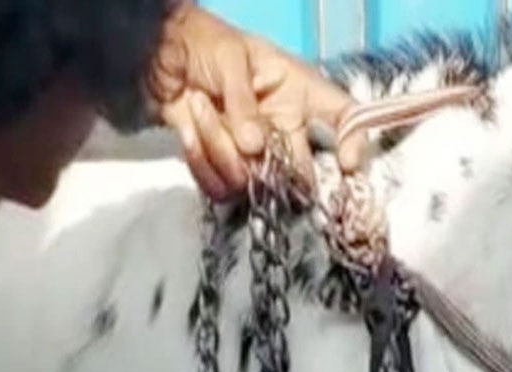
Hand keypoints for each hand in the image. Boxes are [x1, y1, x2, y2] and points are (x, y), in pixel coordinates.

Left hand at [147, 5, 366, 199]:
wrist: (157, 55)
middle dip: (279, 172)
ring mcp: (252, 153)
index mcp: (297, 93)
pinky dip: (200, 163)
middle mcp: (282, 128)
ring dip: (221, 150)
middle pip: (300, 173)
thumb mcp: (232, 57)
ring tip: (199, 108)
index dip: (354, 141)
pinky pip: (220, 188)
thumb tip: (254, 145)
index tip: (348, 164)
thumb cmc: (203, 43)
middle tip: (252, 150)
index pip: (342, 117)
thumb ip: (244, 101)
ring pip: (253, 181)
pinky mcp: (221, 167)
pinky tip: (186, 130)